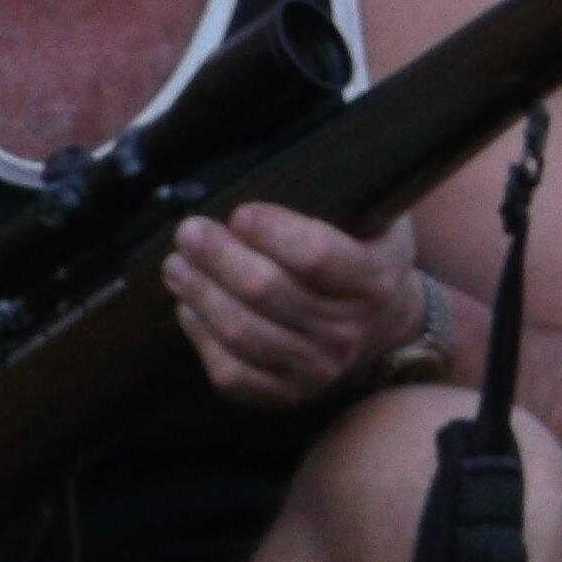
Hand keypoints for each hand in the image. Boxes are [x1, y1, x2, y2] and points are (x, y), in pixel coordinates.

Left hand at [162, 204, 427, 408]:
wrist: (385, 327)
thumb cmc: (368, 255)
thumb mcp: (378, 218)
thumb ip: (344, 196)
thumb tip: (279, 166)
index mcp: (374, 281)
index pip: (314, 255)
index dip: (269, 231)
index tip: (240, 213)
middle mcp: (347, 332)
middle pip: (265, 291)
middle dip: (217, 256)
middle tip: (189, 232)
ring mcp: (316, 370)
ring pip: (241, 333)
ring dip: (199, 293)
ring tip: (177, 265)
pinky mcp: (285, 394)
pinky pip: (232, 372)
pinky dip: (201, 338)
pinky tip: (189, 309)